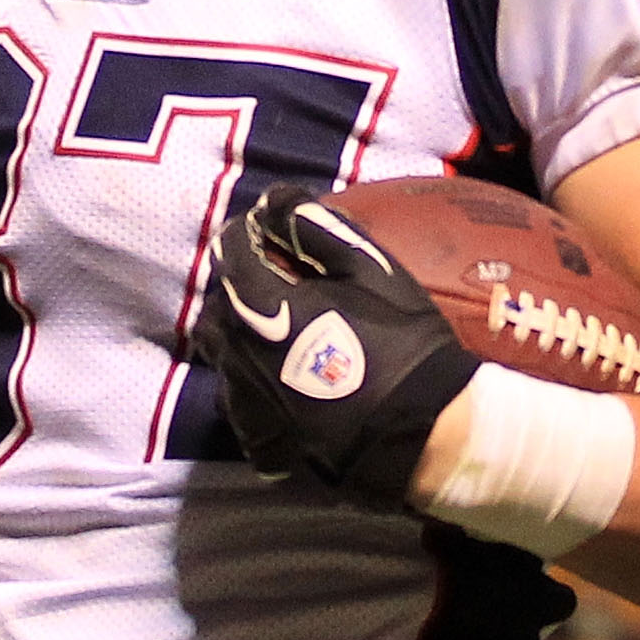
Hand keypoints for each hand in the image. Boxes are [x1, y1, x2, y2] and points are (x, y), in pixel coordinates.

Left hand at [192, 184, 484, 508]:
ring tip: (280, 337)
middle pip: (217, 309)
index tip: (266, 231)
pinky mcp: (258, 441)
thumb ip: (316, 229)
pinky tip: (286, 386)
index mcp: (262, 307)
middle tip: (277, 288)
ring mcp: (245, 403)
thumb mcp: (371, 272)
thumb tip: (275, 199)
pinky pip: (239, 404)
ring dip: (240, 339)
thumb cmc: (403, 343)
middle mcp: (238, 354)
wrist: (422, 432)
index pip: (230, 253)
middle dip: (238, 291)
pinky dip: (253, 387)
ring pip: (221, 358)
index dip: (245, 234)